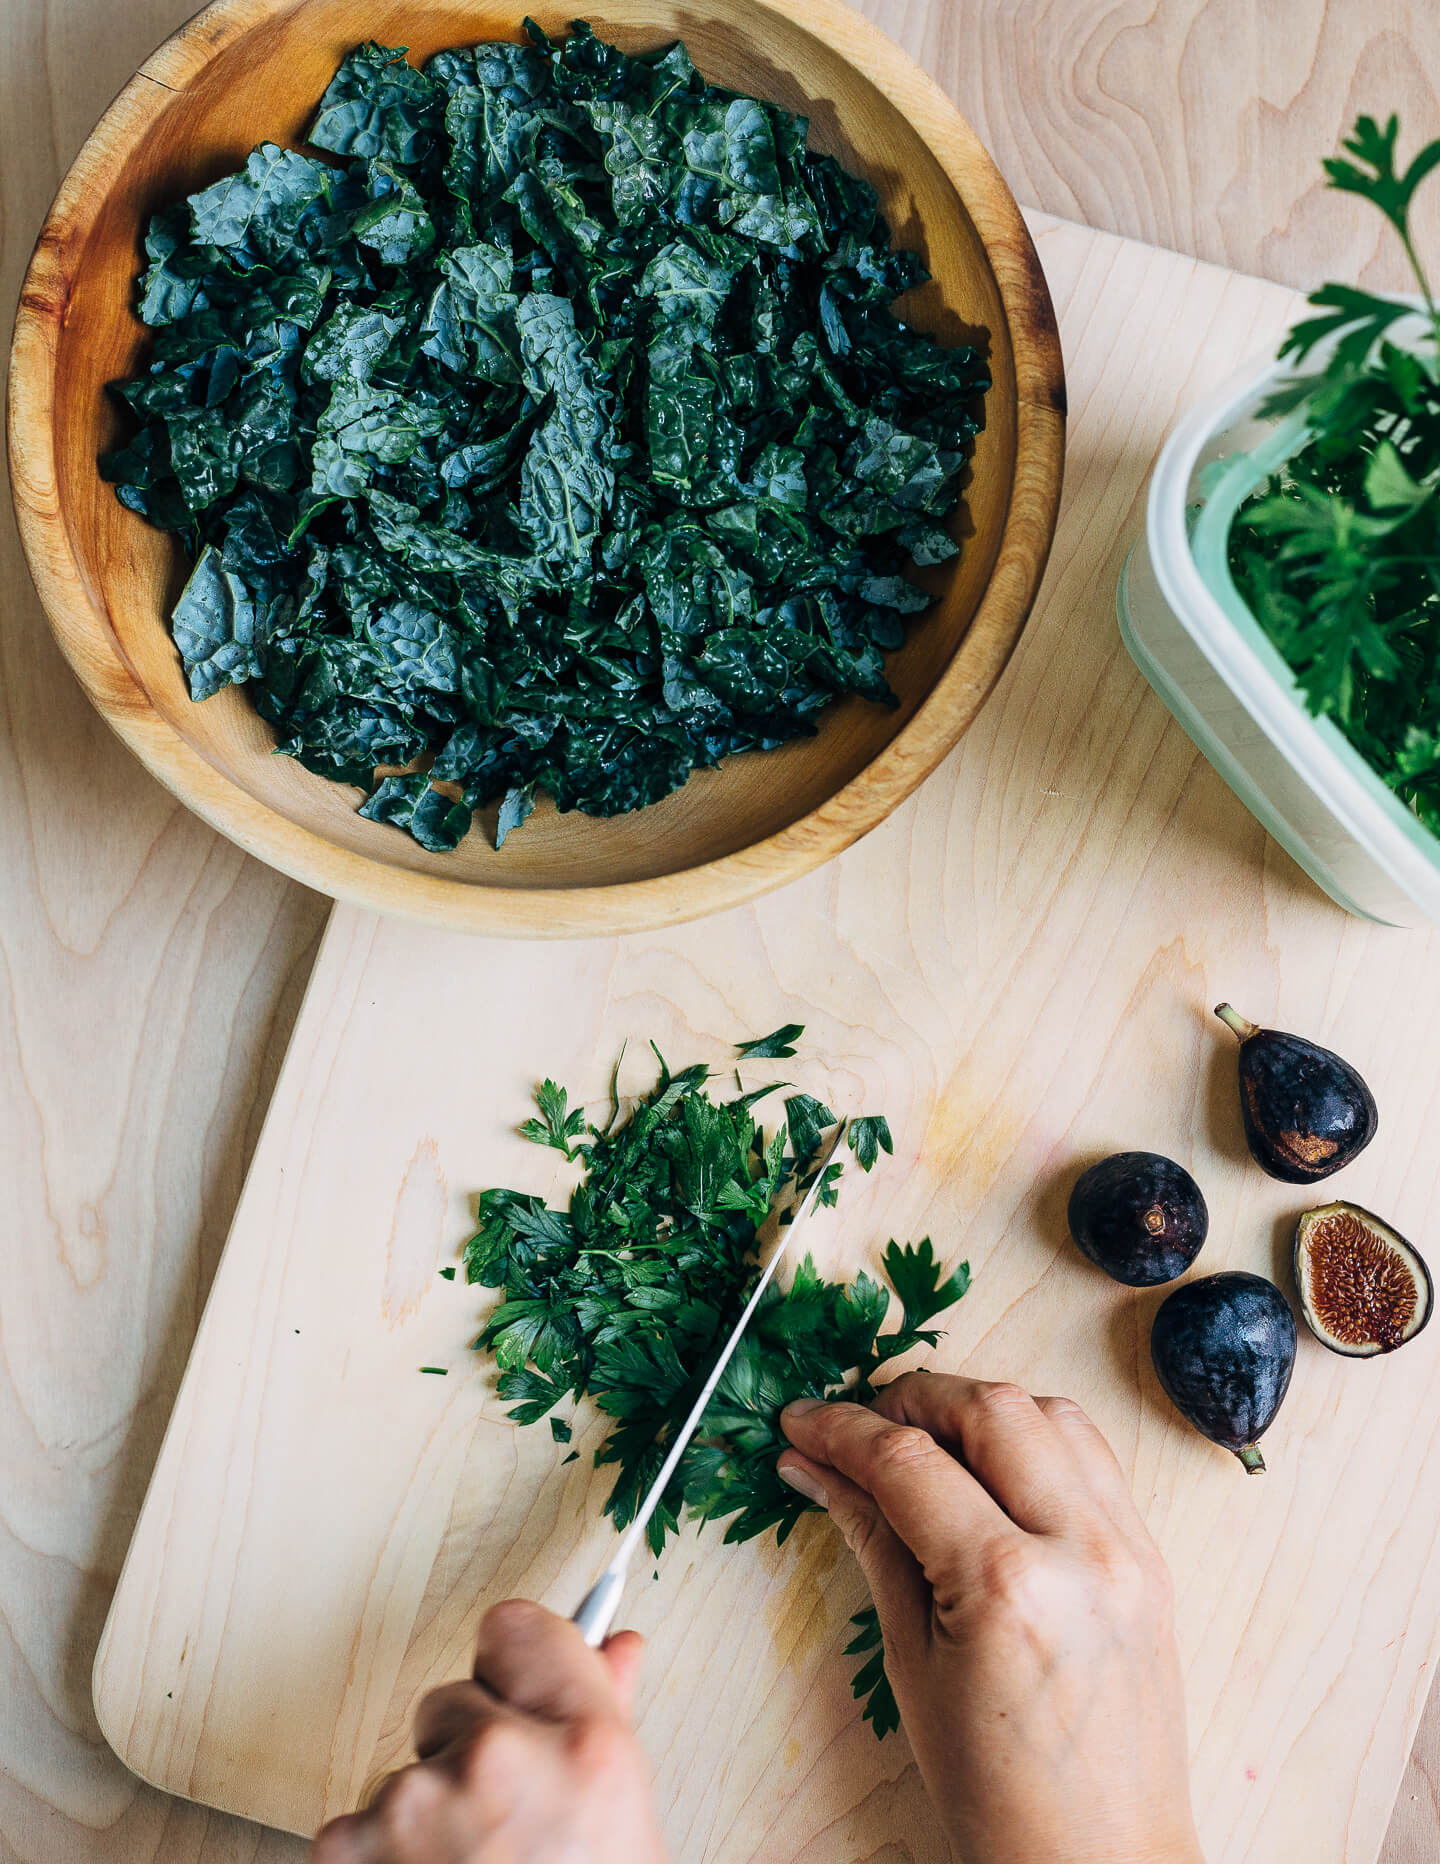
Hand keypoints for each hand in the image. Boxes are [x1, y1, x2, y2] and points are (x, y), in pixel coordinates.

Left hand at [311, 1599, 668, 1863]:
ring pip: (406, 1770)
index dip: (513, 1671)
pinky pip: (359, 1825)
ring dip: (425, 1814)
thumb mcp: (620, 1816)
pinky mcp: (354, 1849)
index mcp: (584, 1743)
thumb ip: (607, 1712)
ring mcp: (420, 1802)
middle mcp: (499, 1755)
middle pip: (450, 1699)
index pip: (516, 1627)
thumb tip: (615, 1645)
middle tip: (501, 1825)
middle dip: (466, 1753)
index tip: (515, 1698)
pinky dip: (381, 1860)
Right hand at [779, 1374, 1202, 1863]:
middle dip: (911, 1398)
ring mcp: (1129, 1551)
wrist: (1099, 1863)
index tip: (801, 1423)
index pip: (908, 1463)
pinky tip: (991, 1468)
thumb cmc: (1000, 1793)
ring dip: (979, 1407)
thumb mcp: (911, 1663)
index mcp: (1008, 1587)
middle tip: (860, 1426)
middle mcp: (1082, 1551)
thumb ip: (872, 1540)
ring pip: (1051, 1413)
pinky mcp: (1152, 1560)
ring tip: (924, 1441)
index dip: (841, 1431)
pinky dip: (1036, 1439)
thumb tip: (817, 1470)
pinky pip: (1093, 1457)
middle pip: (988, 1408)